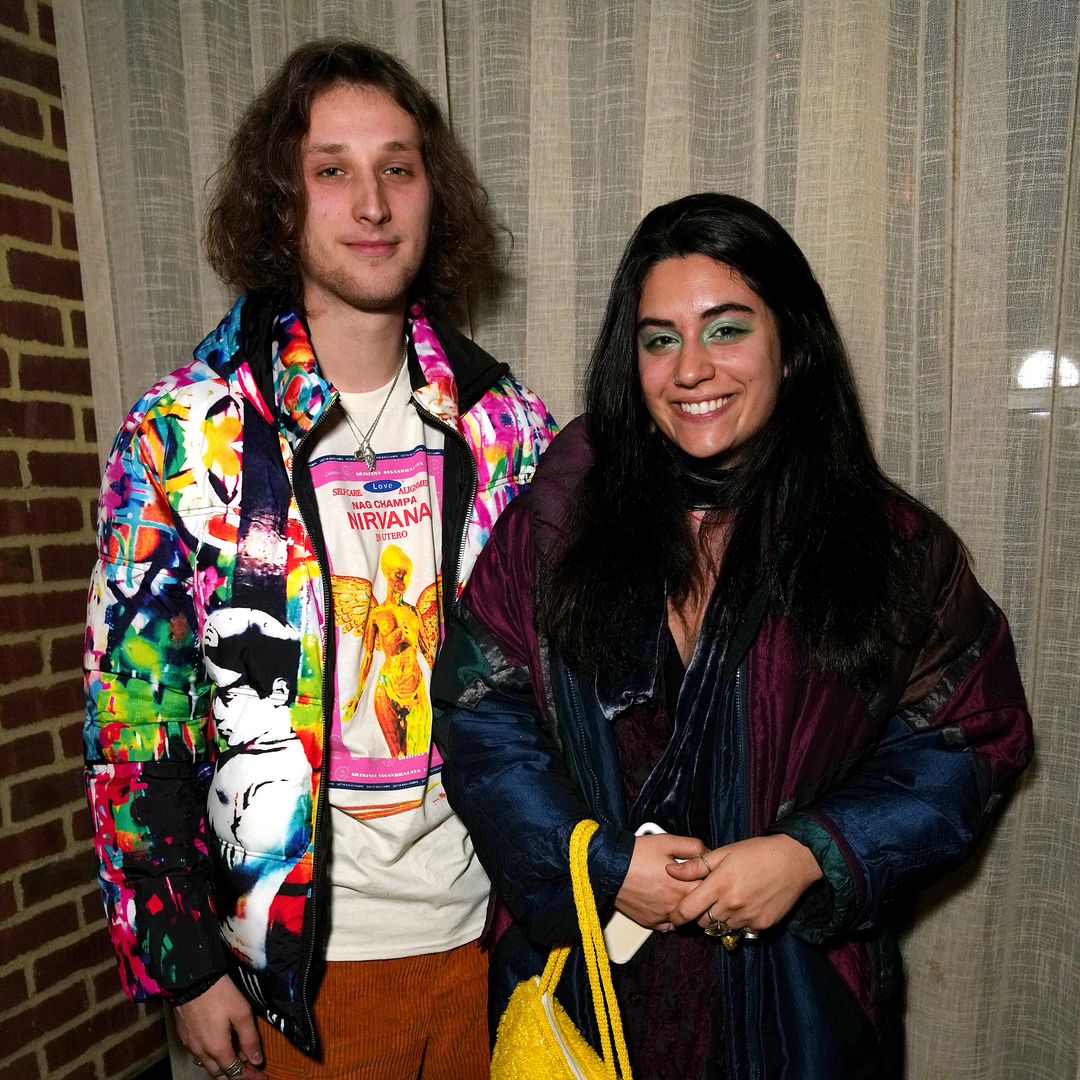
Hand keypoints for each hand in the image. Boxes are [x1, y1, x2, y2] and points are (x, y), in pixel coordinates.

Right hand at [174, 975, 263, 1077]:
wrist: (190, 979)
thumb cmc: (219, 994)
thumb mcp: (242, 1013)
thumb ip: (249, 1039)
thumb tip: (257, 1060)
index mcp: (217, 1049)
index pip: (235, 1072)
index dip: (250, 1076)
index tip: (262, 1076)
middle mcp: (201, 1052)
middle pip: (219, 1073)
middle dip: (236, 1073)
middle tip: (251, 1067)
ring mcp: (190, 1044)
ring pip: (207, 1064)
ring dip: (223, 1065)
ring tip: (238, 1056)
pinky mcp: (184, 1035)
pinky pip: (199, 1053)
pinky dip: (212, 1055)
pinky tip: (219, 1044)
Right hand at [614, 832, 707, 930]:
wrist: (608, 868)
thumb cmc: (636, 854)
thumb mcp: (667, 841)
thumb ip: (692, 847)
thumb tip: (707, 853)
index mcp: (683, 887)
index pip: (710, 891)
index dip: (712, 881)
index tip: (708, 875)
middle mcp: (675, 906)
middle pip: (700, 908)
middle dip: (701, 897)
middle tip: (694, 884)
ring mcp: (662, 917)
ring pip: (685, 919)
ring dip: (686, 908)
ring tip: (679, 893)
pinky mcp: (650, 923)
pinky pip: (668, 925)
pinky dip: (671, 917)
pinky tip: (667, 903)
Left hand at [666, 834, 822, 931]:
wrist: (793, 860)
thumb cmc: (756, 852)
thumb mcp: (724, 853)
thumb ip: (696, 866)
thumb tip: (670, 871)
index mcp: (719, 885)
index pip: (688, 910)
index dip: (677, 915)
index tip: (674, 915)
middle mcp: (732, 905)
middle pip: (704, 922)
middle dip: (702, 914)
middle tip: (709, 900)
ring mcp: (748, 917)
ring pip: (723, 927)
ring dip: (722, 918)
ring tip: (731, 899)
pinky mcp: (763, 925)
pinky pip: (743, 930)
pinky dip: (740, 921)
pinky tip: (746, 905)